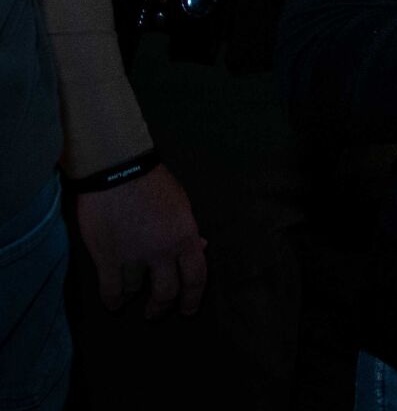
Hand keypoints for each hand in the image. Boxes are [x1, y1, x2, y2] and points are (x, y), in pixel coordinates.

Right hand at [75, 164, 207, 318]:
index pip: (196, 277)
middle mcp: (162, 252)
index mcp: (185, 237)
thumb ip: (189, 230)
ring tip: (130, 297)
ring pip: (136, 290)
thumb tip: (201, 247)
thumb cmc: (154, 182)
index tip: (188, 310)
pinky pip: (111, 289)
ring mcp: (134, 256)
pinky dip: (113, 300)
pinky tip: (114, 303)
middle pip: (167, 293)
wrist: (119, 170)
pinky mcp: (108, 257)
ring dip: (133, 295)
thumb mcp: (182, 204)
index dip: (193, 298)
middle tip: (155, 312)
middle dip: (162, 307)